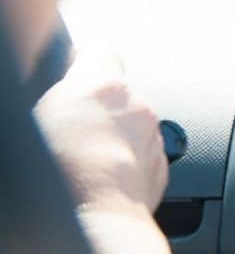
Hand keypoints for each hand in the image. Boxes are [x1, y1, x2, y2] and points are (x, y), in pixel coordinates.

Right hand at [33, 50, 168, 250]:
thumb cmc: (58, 176)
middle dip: (99, 107)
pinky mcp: (162, 165)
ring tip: (85, 160)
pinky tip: (102, 178)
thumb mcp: (37, 120)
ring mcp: (153, 136)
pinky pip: (143, 153)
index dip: (88, 59)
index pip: (102, 48)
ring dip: (116, 135)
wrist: (94, 221)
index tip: (78, 68)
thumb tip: (60, 98)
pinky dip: (127, 161)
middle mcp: (136, 104)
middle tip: (71, 131)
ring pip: (133, 124)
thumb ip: (59, 97)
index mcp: (102, 85)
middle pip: (118, 93)